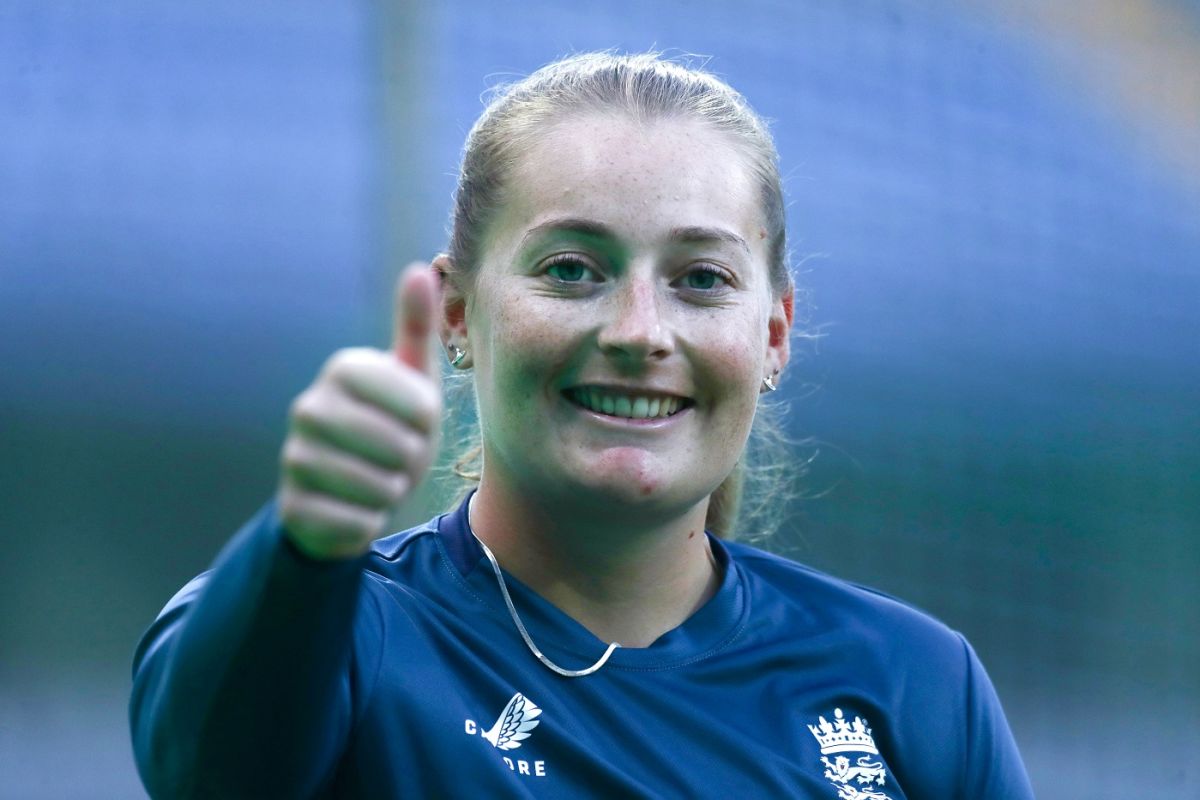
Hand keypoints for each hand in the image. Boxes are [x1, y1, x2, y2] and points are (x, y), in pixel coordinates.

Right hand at [276, 263, 442, 559]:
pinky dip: (370, 522)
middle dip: (412, 460)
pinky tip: (356, 509)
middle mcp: (308, 407)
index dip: (429, 421)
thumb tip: (420, 267)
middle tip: (398, 457)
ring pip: (380, 488)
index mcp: (342, 369)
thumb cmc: (391, 427)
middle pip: (400, 447)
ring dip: (393, 492)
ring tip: (378, 480)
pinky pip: (358, 522)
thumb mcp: (411, 378)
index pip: (419, 400)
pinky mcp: (291, 507)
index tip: (416, 421)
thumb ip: (415, 326)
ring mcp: (294, 458)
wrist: (348, 494)